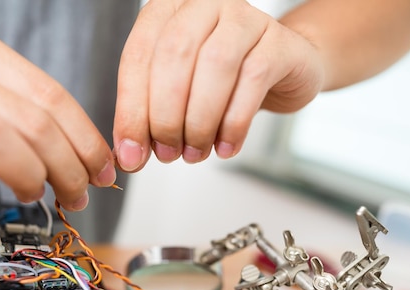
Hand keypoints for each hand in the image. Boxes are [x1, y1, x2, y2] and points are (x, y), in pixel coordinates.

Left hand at [113, 0, 323, 170]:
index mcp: (168, 11)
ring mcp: (244, 18)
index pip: (138, 55)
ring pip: (215, 64)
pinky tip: (224, 147)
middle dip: (165, 116)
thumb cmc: (222, 79)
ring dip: (199, 121)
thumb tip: (129, 155)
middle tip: (167, 153)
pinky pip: (253, 80)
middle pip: (174, 55)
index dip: (131, 109)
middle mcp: (204, 5)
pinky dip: (234, 123)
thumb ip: (149, 116)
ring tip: (194, 152)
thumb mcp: (177, 92)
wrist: (280, 70)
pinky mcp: (278, 42)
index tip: (130, 152)